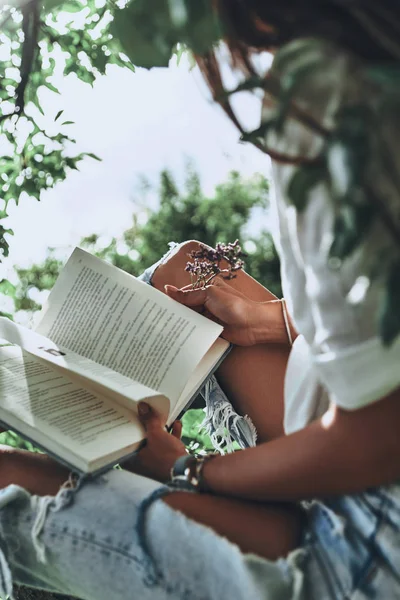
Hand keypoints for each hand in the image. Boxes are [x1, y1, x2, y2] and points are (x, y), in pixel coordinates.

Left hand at [125, 402, 186, 481]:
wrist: (186, 470)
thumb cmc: (166, 457)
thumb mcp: (156, 434)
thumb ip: (149, 420)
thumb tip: (142, 407)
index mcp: (132, 460)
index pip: (126, 440)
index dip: (129, 428)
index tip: (132, 417)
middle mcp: (141, 464)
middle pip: (141, 440)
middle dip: (147, 427)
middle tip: (148, 416)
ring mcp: (154, 463)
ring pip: (155, 442)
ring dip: (161, 430)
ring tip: (164, 418)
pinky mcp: (167, 462)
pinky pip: (166, 446)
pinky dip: (171, 436)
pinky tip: (176, 425)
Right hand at [165, 278, 285, 345]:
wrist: (254, 325)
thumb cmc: (235, 305)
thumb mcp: (209, 295)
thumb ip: (188, 295)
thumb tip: (168, 289)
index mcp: (206, 288)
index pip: (184, 293)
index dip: (172, 299)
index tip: (157, 306)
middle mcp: (206, 301)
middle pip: (185, 307)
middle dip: (174, 313)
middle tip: (156, 320)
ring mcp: (209, 316)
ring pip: (190, 319)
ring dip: (180, 324)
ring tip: (162, 330)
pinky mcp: (211, 329)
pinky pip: (197, 330)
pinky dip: (188, 333)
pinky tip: (177, 337)